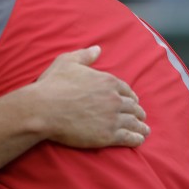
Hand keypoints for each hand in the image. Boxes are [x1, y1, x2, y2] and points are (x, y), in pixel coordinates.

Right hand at [32, 46, 149, 147]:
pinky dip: (136, 138)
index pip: (125, 89)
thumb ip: (84, 55)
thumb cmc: (53, 84)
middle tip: (140, 116)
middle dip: (137, 111)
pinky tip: (139, 139)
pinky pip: (129, 137)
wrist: (44, 108)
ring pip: (133, 122)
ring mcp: (112, 118)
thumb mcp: (67, 61)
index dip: (130, 95)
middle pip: (132, 106)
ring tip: (144, 130)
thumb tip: (97, 49)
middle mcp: (114, 99)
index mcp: (107, 81)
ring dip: (141, 126)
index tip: (133, 100)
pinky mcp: (108, 135)